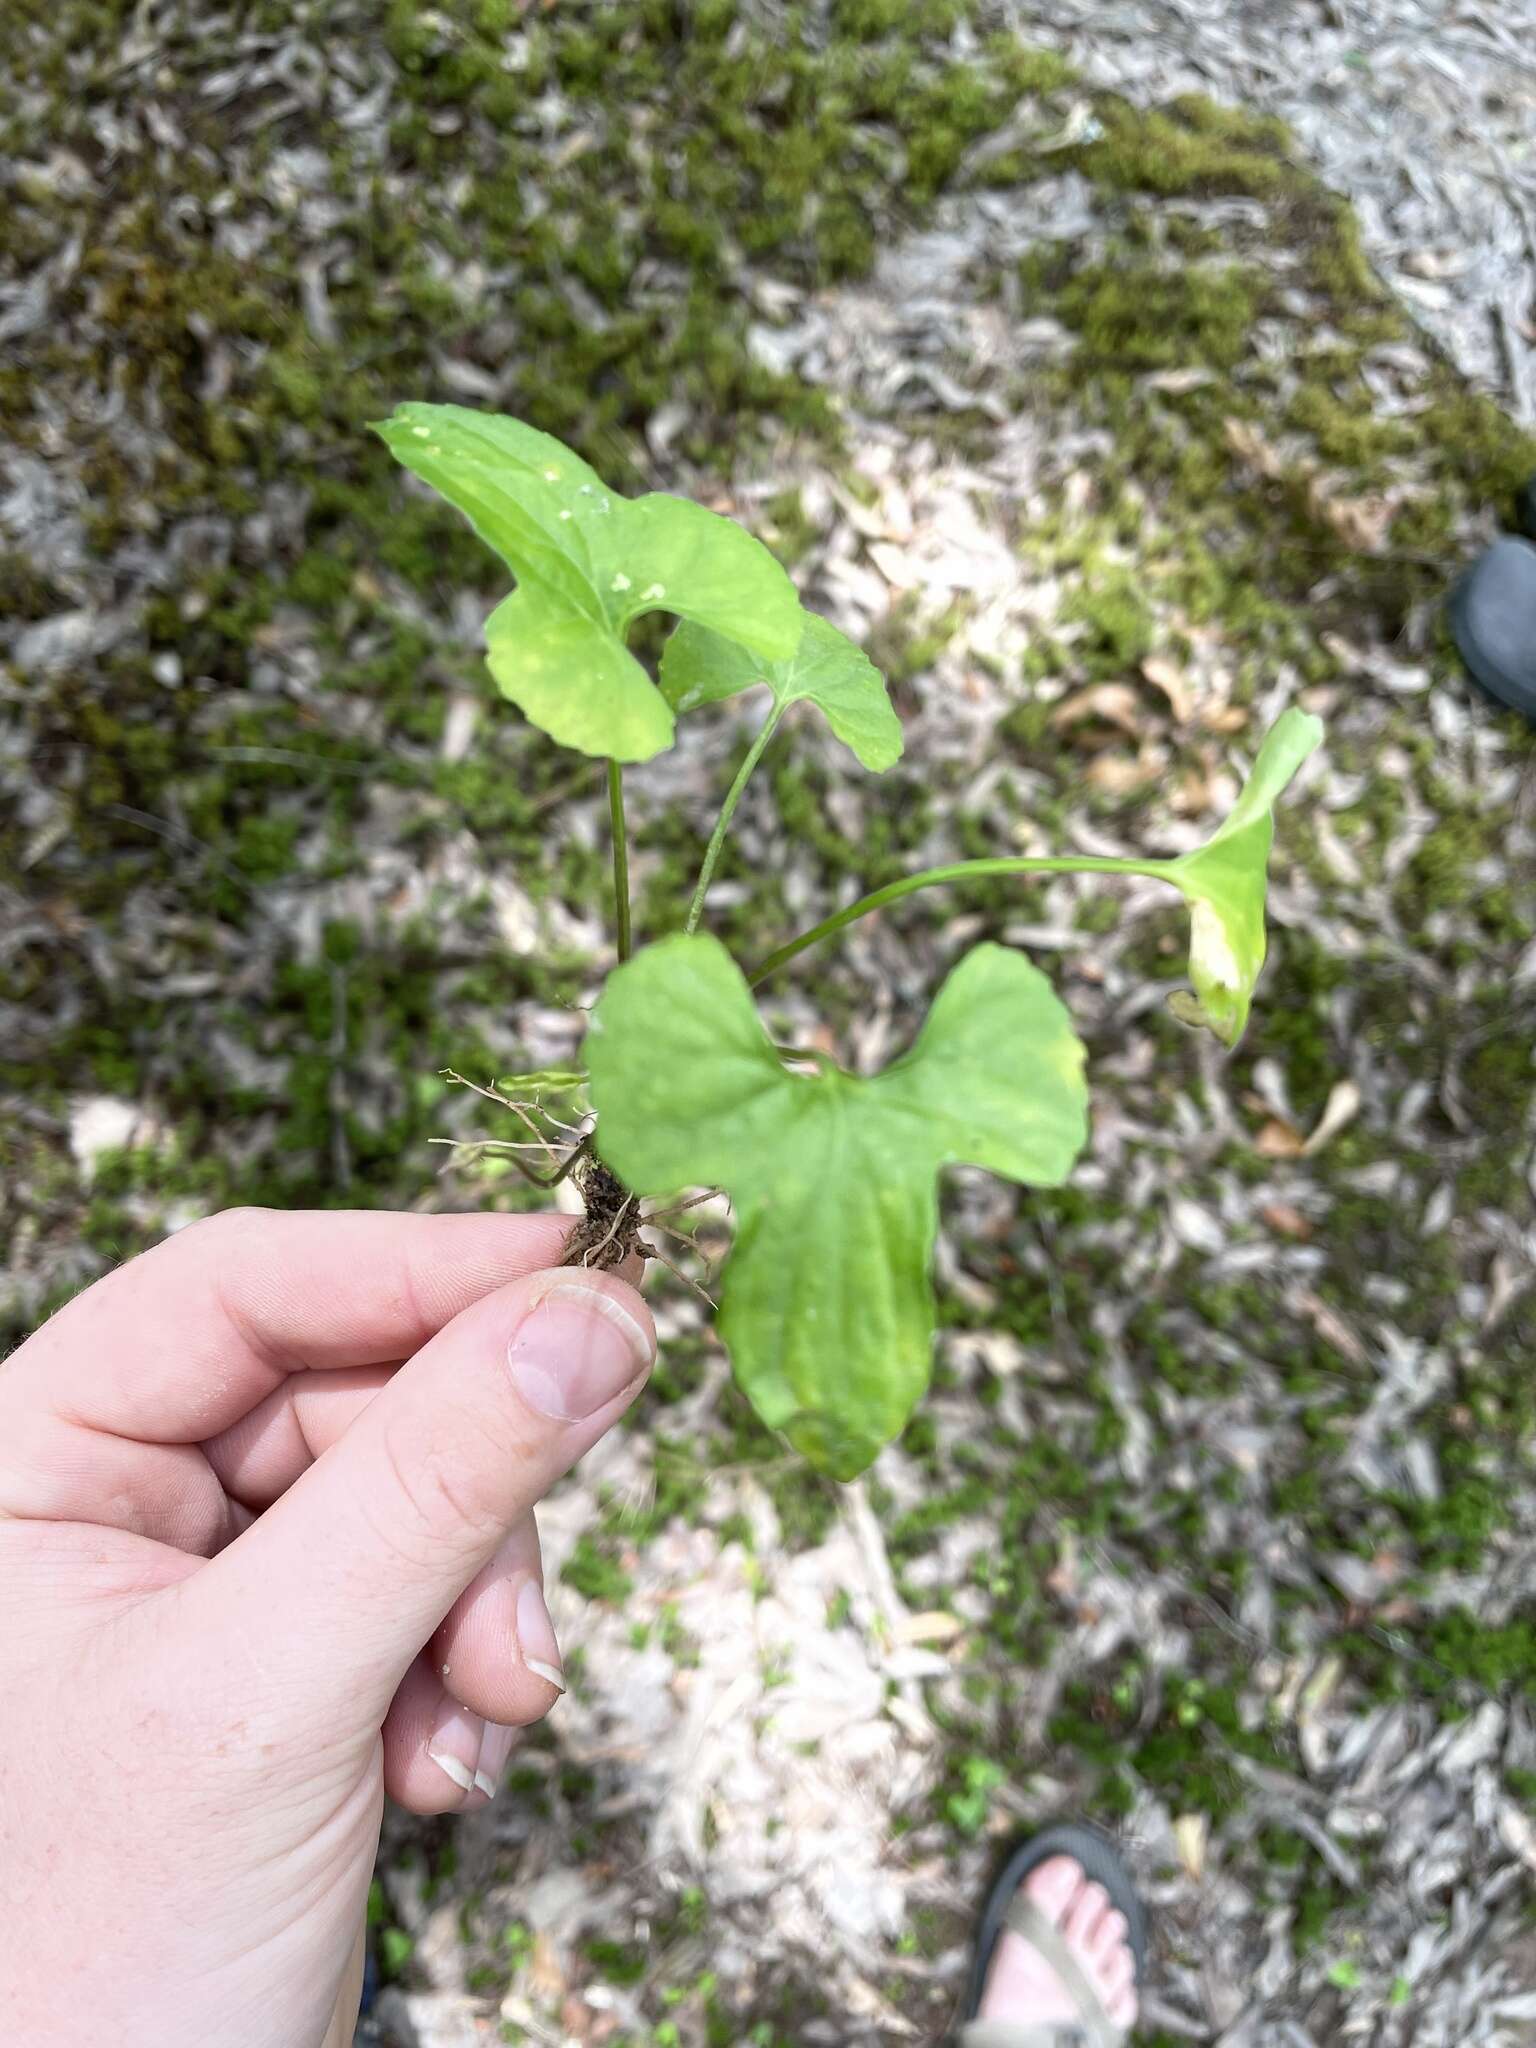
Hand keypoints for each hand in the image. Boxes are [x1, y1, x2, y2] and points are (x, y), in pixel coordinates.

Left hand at [0, 1207, 653, 2047]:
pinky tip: (441, 1766)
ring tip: (476, 1720)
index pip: (243, 1285)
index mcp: (34, 1464)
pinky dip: (467, 1665)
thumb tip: (587, 1318)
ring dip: (478, 1601)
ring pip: (419, 1486)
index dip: (415, 1267)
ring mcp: (212, 1582)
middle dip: (467, 1499)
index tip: (578, 1273)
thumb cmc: (95, 1961)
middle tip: (526, 1597)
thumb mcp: (273, 1691)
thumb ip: (436, 1486)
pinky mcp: (298, 1659)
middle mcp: (117, 1501)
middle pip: (358, 1388)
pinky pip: (432, 1583)